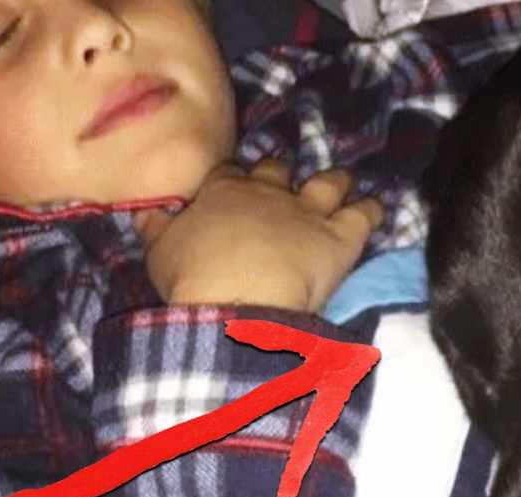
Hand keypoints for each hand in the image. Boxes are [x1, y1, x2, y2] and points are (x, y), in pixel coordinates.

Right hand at [133, 159, 382, 311]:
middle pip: (278, 170)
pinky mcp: (340, 236)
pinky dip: (372, 209)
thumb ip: (155, 229)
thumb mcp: (160, 254)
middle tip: (286, 185)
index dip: (236, 179)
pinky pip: (364, 214)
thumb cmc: (193, 280)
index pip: (230, 174)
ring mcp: (307, 211)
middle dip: (282, 175)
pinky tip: (377, 207)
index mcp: (222, 194)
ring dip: (336, 181)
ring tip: (343, 182)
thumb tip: (143, 210)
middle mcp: (267, 193)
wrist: (235, 302)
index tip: (238, 185)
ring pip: (328, 182)